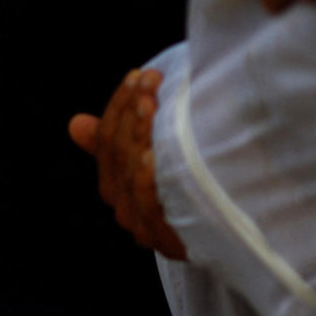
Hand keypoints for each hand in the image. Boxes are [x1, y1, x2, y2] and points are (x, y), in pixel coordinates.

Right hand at [69, 69, 186, 260]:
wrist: (240, 232)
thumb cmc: (197, 186)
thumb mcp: (156, 157)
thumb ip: (118, 141)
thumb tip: (74, 123)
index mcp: (114, 184)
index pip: (105, 139)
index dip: (119, 105)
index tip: (139, 76)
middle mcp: (121, 205)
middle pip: (116, 151)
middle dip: (132, 110)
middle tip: (152, 80)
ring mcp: (142, 225)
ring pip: (130, 171)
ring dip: (140, 133)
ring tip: (153, 102)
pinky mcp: (166, 240)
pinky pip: (148, 203)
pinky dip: (147, 176)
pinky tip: (154, 152)